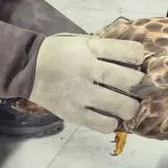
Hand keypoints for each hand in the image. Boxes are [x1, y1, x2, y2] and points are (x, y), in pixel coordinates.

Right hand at [28, 33, 144, 132]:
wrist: (28, 68)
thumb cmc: (59, 52)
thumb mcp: (82, 42)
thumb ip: (105, 49)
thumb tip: (135, 58)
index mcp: (91, 49)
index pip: (129, 52)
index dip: (139, 57)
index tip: (136, 62)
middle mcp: (88, 70)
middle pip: (131, 81)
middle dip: (139, 85)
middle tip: (135, 87)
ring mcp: (81, 94)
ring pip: (122, 106)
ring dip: (130, 107)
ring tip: (125, 105)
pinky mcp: (73, 114)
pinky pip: (104, 124)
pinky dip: (111, 122)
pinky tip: (108, 116)